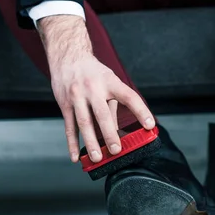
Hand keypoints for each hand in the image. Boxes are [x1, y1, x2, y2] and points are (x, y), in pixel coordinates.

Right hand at [37, 15, 155, 163]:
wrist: (68, 56)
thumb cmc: (93, 72)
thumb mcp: (108, 82)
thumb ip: (113, 107)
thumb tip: (118, 133)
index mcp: (110, 82)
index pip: (129, 97)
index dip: (141, 111)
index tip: (150, 125)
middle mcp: (93, 88)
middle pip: (102, 114)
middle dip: (109, 133)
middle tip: (116, 150)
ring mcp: (77, 96)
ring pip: (84, 122)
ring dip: (91, 142)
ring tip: (97, 158)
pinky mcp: (64, 104)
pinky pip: (69, 127)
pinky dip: (72, 143)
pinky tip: (76, 157)